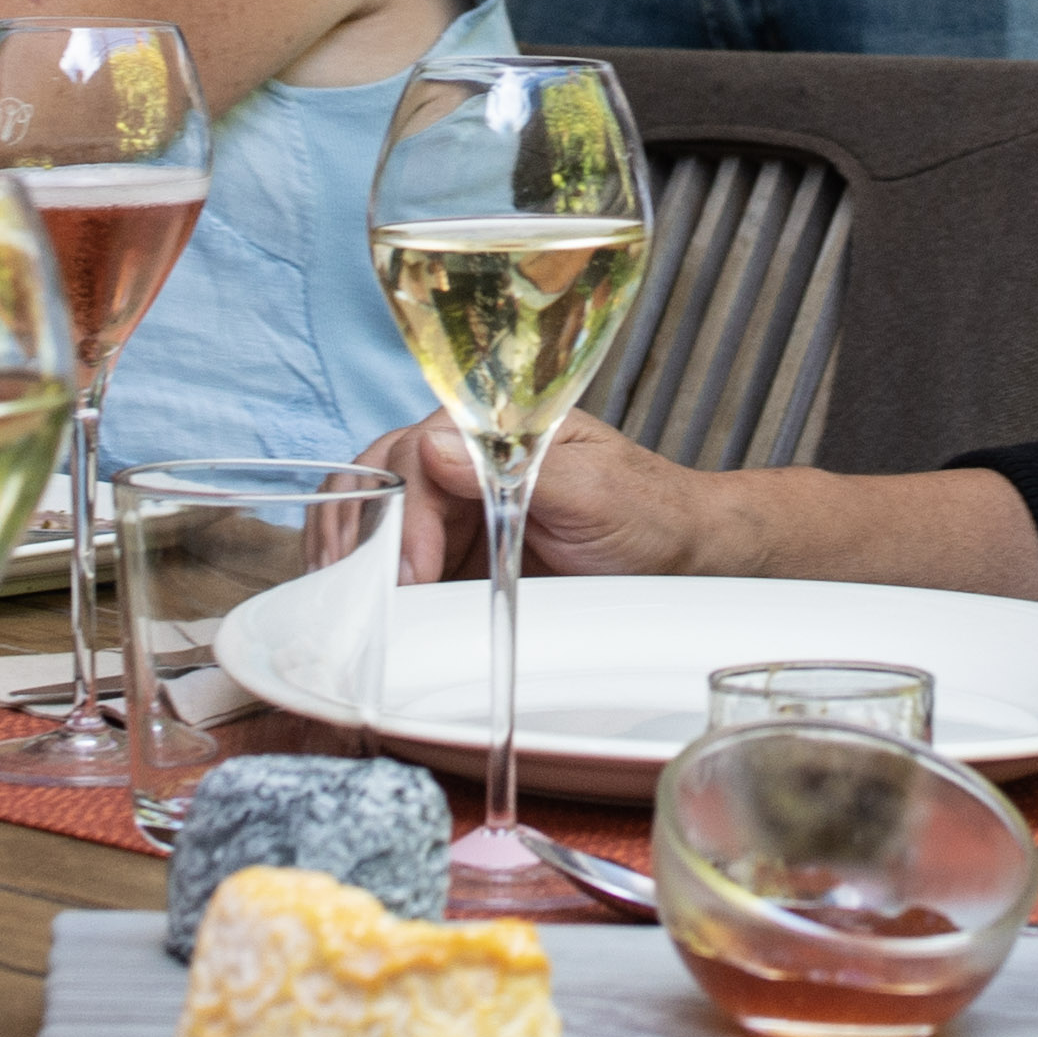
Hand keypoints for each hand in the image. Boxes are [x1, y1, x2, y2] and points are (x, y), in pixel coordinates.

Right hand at [376, 406, 709, 582]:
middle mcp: (464, 460)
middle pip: (380, 481)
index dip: (403, 513)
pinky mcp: (455, 551)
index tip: (411, 569)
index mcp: (492, 427)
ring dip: (357, 557)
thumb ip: (514, 468)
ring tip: (356, 606)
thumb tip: (432, 447)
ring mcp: (455, 506)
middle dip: (362, 535)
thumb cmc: (647, 512)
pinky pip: (398, 558)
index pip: (416, 454)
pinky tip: (368, 609)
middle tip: (371, 595)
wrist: (681, 556)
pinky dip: (374, 580)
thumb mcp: (591, 490)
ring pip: (375, 517)